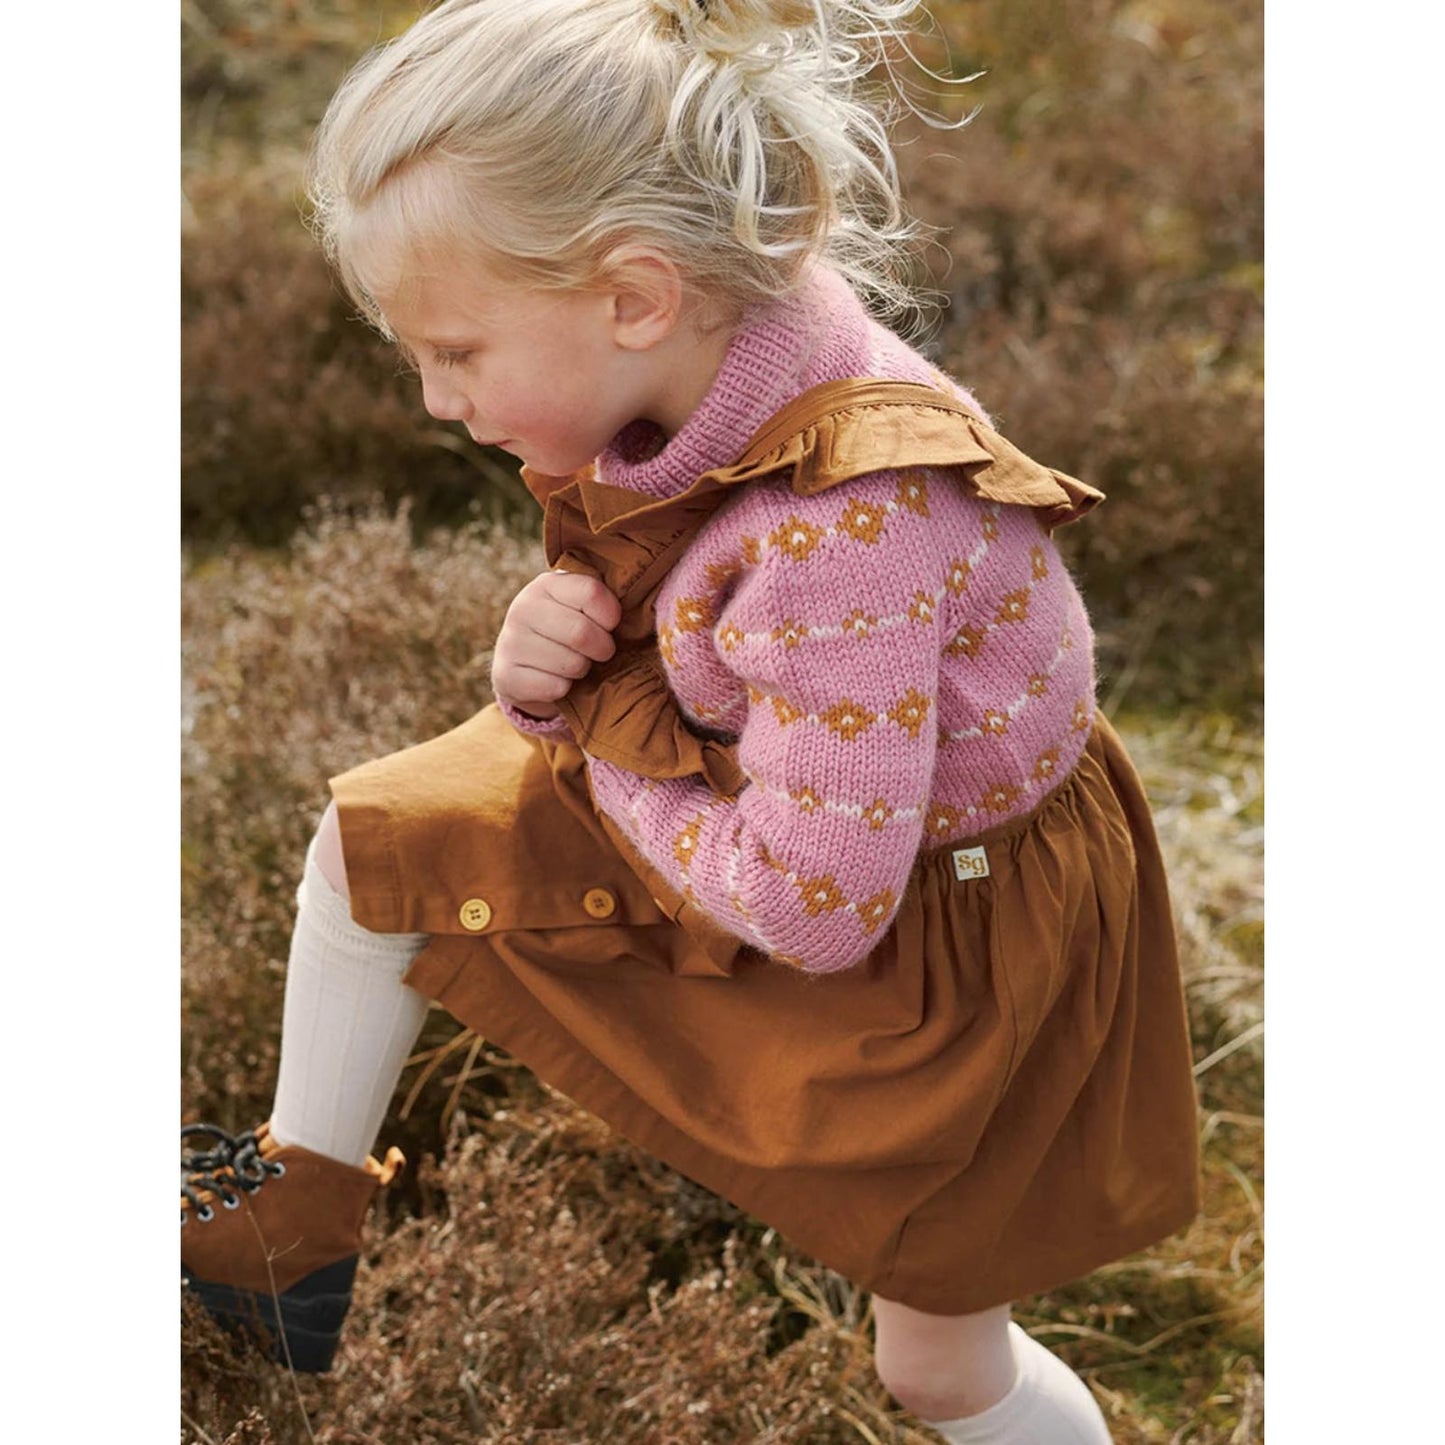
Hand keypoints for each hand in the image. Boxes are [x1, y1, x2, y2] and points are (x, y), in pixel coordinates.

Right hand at [492, 570, 622, 719]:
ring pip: (571, 664)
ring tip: (574, 663)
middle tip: (599, 652)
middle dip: (601, 648)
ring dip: (582, 669)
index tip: (610, 624)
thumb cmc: (568, 631)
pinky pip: (555, 688)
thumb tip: (632, 609)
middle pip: (582, 633)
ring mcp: (510, 642)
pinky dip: (564, 689)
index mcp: (546, 585)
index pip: (591, 593)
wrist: (527, 666)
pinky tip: (555, 679)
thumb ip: (602, 600)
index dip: (611, 616)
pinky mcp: (505, 676)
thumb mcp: (581, 607)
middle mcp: (522, 608)